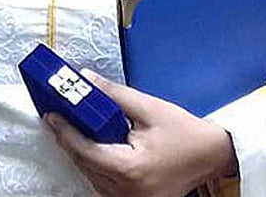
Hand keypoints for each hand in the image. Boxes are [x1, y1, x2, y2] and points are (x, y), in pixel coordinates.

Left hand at [46, 70, 236, 196]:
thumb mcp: (148, 108)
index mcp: (131, 169)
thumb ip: (113, 94)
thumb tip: (84, 79)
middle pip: (85, 164)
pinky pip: (104, 184)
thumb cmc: (186, 133)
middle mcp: (129, 191)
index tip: (51, 114)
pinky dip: (94, 165)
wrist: (214, 156)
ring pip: (92, 176)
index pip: (85, 150)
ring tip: (70, 128)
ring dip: (80, 153)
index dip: (64, 131)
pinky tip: (90, 147)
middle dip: (68, 140)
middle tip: (56, 117)